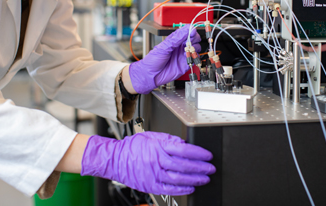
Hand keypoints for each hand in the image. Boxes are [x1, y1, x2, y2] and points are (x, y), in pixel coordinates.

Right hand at [81, 132, 215, 195]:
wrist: (114, 159)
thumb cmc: (131, 147)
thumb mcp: (151, 136)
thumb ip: (168, 139)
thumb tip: (183, 143)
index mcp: (159, 147)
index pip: (184, 150)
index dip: (199, 153)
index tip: (208, 155)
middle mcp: (157, 161)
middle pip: (184, 165)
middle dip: (200, 168)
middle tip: (210, 168)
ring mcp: (154, 174)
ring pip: (178, 179)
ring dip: (194, 180)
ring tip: (204, 179)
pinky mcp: (151, 185)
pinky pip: (169, 190)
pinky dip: (181, 190)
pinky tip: (190, 188)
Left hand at [129, 25, 200, 93]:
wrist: (151, 75)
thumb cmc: (154, 60)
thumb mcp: (164, 47)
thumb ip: (176, 38)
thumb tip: (187, 30)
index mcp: (174, 40)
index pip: (186, 31)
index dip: (191, 30)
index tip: (192, 32)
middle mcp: (180, 46)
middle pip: (194, 39)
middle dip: (194, 39)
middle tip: (190, 42)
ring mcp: (183, 55)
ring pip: (196, 48)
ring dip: (194, 48)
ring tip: (187, 50)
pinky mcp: (186, 64)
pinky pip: (195, 58)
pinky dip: (194, 57)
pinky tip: (188, 57)